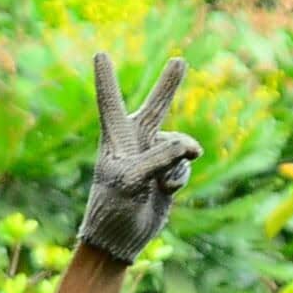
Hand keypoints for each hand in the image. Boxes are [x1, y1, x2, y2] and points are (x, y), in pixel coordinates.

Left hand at [75, 52, 201, 264]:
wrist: (120, 239)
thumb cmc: (113, 207)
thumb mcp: (132, 180)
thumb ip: (161, 157)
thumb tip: (192, 147)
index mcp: (115, 138)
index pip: (110, 102)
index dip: (106, 78)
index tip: (99, 54)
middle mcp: (134, 142)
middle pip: (156, 107)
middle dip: (169, 85)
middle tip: (179, 61)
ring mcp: (153, 156)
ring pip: (181, 145)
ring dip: (176, 164)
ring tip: (160, 185)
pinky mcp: (168, 171)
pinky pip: (185, 164)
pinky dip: (179, 177)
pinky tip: (165, 191)